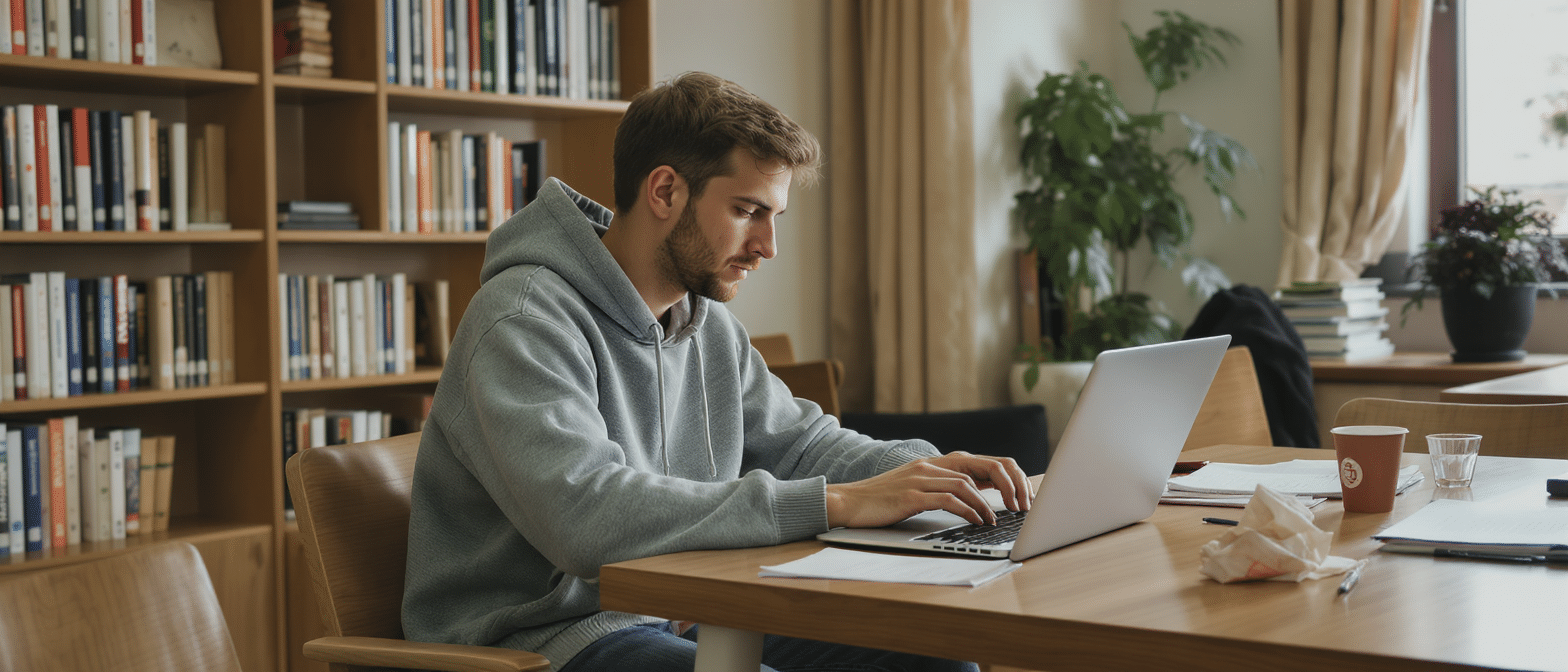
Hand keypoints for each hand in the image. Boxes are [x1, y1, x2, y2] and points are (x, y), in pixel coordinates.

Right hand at [824, 452, 1032, 528]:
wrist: (848, 502)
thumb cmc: (884, 500)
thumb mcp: (920, 488)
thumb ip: (947, 487)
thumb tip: (981, 497)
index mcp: (937, 462)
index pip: (984, 461)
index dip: (1010, 476)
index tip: (1023, 497)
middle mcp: (932, 465)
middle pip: (983, 464)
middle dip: (1010, 484)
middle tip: (1022, 506)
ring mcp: (921, 478)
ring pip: (967, 483)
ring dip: (989, 503)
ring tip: (997, 520)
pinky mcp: (911, 495)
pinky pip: (948, 499)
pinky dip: (968, 510)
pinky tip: (977, 522)